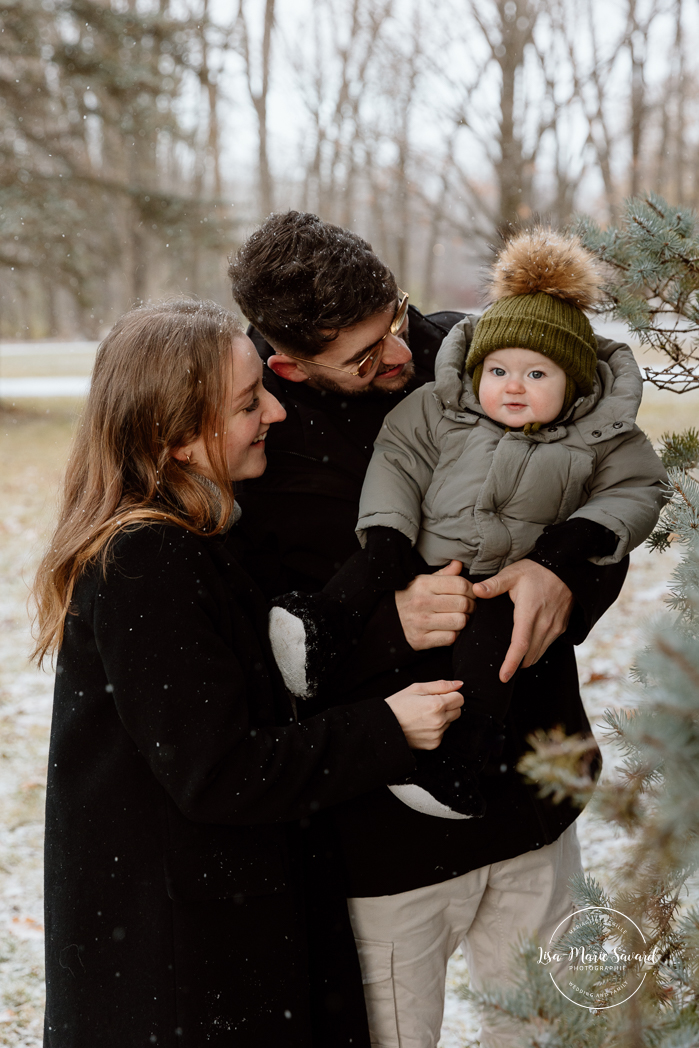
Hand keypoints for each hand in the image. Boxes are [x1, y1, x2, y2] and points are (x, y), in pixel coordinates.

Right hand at [385, 680, 463, 749]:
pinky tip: (422, 725)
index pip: (460, 698)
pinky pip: (443, 733)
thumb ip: (441, 685)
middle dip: (448, 706)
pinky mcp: (434, 744)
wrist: (384, 726)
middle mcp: (439, 721)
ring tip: (423, 715)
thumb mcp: (417, 688)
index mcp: (436, 705)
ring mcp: (437, 734)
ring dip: (442, 717)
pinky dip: (436, 729)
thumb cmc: (398, 704)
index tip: (438, 696)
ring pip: (450, 722)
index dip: (450, 695)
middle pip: (458, 710)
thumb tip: (459, 684)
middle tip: (430, 705)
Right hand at [395, 560, 474, 650]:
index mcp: (423, 584)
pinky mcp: (420, 640)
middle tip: (468, 607)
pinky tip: (449, 629)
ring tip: (458, 618)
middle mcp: (422, 602)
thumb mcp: (422, 581)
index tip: (471, 594)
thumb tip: (459, 564)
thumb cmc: (409, 598)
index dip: (472, 590)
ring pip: (460, 621)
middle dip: (471, 606)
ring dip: (463, 621)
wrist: (385, 620)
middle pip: (463, 603)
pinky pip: (450, 638)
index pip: (460, 584)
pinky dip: (454, 634)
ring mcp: (421, 622)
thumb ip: (443, 574)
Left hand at [472, 559, 572, 682]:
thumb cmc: (536, 571)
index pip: (520, 645)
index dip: (511, 663)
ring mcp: (555, 627)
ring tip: (512, 661)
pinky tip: (526, 647)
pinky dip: (536, 652)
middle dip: (516, 666)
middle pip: (530, 655)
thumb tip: (475, 591)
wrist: (566, 568)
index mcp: (529, 613)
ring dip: (526, 660)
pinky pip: (547, 646)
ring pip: (539, 653)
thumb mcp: (513, 573)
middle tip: (501, 670)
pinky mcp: (562, 628)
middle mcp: (545, 624)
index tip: (503, 677)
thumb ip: (494, 584)